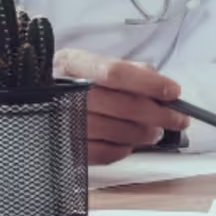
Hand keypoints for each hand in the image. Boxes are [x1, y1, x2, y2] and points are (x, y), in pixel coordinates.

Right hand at [52, 48, 189, 164]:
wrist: (38, 101)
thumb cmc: (74, 83)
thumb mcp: (95, 66)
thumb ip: (129, 71)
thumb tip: (160, 83)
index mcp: (72, 63)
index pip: (115, 73)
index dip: (149, 83)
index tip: (174, 92)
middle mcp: (62, 91)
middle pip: (120, 105)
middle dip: (156, 114)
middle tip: (177, 119)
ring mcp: (60, 122)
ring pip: (114, 131)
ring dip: (143, 133)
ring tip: (156, 132)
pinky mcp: (63, 147)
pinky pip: (101, 152)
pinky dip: (123, 149)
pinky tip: (131, 143)